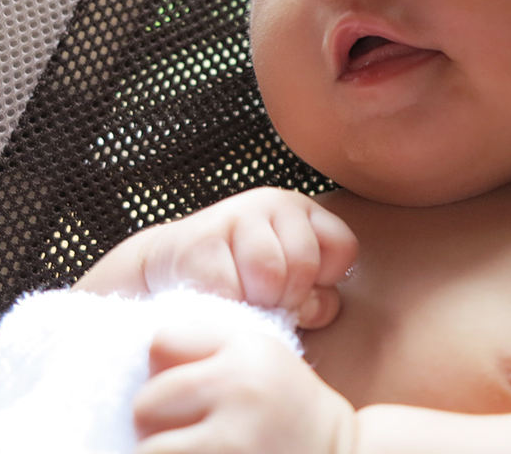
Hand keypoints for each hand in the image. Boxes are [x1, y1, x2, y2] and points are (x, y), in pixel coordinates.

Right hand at [75, 187, 358, 328]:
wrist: (168, 266)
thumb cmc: (240, 282)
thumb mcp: (287, 284)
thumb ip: (314, 296)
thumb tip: (316, 307)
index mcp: (302, 211)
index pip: (343, 248)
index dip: (325, 282)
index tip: (300, 291)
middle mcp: (274, 202)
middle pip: (305, 263)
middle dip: (288, 297)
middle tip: (265, 302)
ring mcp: (235, 216)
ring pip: (271, 273)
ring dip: (258, 302)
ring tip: (243, 301)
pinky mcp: (201, 241)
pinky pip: (231, 288)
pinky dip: (228, 307)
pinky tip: (218, 300)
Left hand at [133, 321, 356, 453]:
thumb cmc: (290, 412)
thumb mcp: (262, 359)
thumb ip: (208, 349)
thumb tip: (139, 364)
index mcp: (247, 348)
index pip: (162, 343)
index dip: (164, 371)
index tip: (183, 393)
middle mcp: (240, 387)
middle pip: (146, 402)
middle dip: (155, 424)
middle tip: (184, 435)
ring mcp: (233, 440)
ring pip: (151, 450)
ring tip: (196, 452)